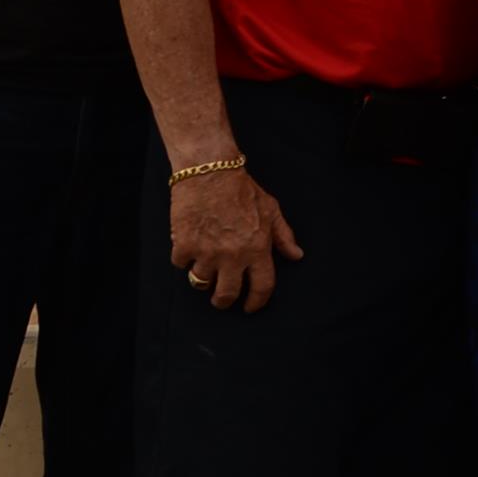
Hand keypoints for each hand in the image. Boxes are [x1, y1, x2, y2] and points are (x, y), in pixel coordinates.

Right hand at [166, 159, 301, 312]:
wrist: (210, 170)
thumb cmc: (242, 189)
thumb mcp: (271, 210)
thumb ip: (283, 236)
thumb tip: (296, 255)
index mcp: (257, 249)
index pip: (261, 287)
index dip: (256, 302)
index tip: (250, 307)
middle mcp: (233, 256)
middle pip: (227, 294)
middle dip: (224, 301)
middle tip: (221, 298)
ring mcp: (207, 252)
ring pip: (201, 282)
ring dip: (203, 279)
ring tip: (205, 269)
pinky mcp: (184, 245)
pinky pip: (181, 264)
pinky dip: (183, 258)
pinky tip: (188, 247)